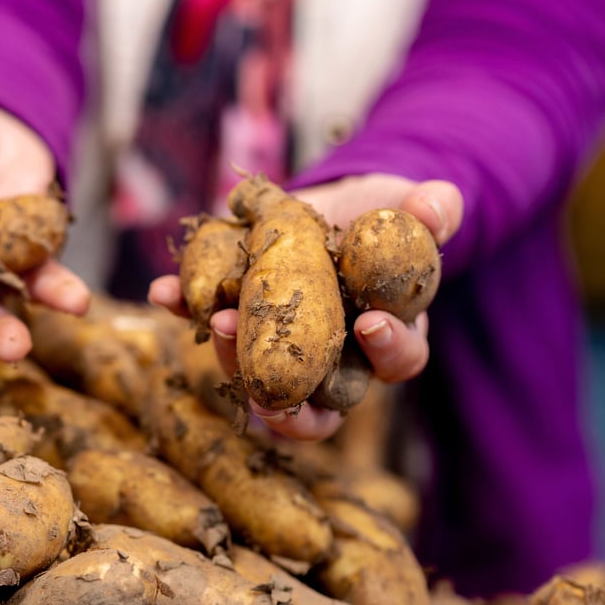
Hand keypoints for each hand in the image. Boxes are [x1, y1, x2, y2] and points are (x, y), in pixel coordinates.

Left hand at [148, 173, 462, 440]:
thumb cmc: (382, 217)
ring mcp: (279, 345)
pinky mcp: (237, 318)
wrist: (332, 204)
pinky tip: (165, 292)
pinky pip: (209, 322)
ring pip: (258, 374)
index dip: (387, 350)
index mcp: (384, 338)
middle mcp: (331, 358)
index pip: (396, 361)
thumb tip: (440, 205)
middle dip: (292, 397)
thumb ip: (431, 211)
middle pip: (317, 400)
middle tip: (273, 388)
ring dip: (235, 354)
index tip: (370, 323)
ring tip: (219, 322)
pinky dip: (184, 308)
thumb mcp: (410, 208)